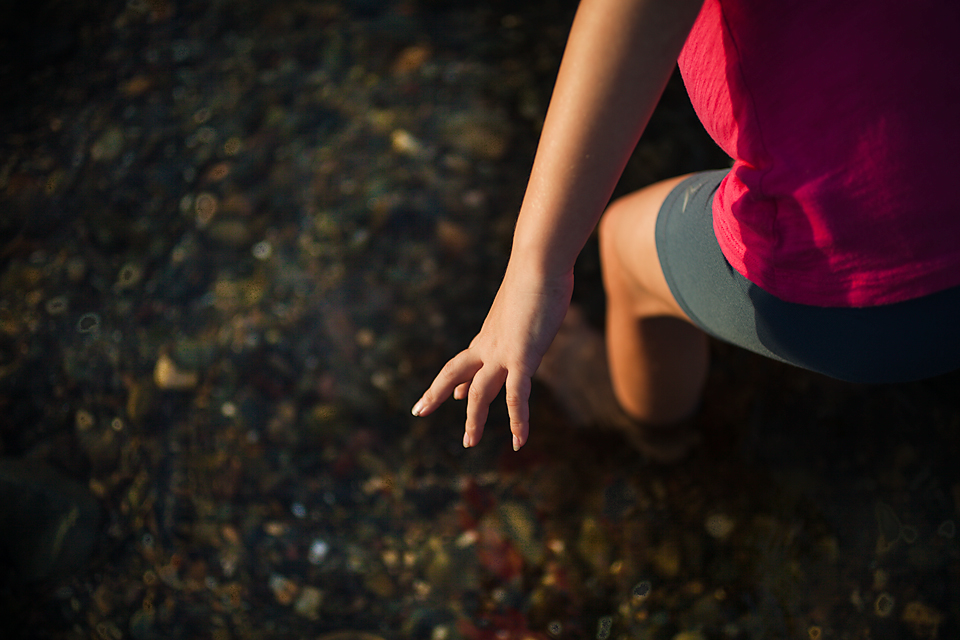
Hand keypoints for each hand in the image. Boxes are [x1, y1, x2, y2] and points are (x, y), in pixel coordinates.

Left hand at [411, 265, 573, 450]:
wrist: (539, 264)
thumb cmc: (538, 275)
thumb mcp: (524, 300)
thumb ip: (523, 310)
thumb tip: (532, 300)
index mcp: (489, 333)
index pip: (467, 362)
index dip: (456, 381)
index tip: (451, 396)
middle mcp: (489, 345)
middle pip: (456, 374)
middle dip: (437, 393)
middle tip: (419, 411)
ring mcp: (502, 353)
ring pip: (479, 394)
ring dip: (474, 420)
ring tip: (468, 443)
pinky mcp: (521, 358)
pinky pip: (516, 397)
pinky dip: (517, 421)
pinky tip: (519, 440)